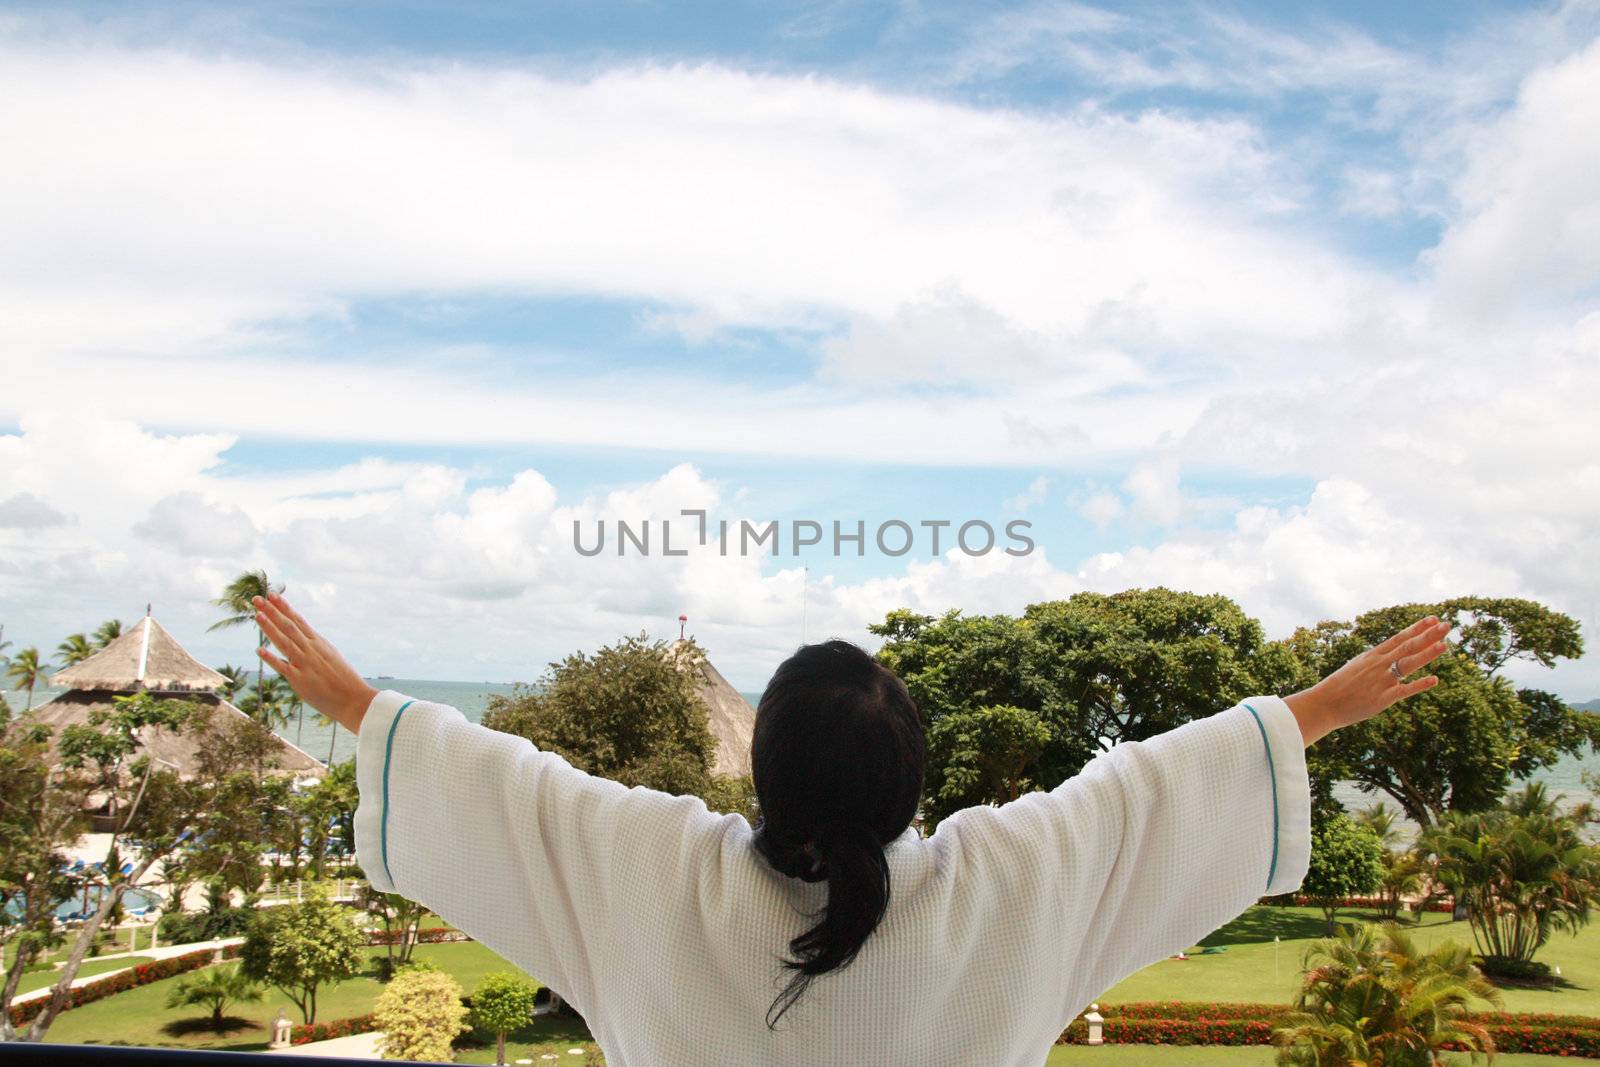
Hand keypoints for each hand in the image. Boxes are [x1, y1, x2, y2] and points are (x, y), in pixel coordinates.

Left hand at [253, 593, 378, 733]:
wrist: (354, 699)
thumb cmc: (344, 679)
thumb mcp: (331, 656)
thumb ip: (316, 647)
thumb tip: (305, 639)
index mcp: (318, 643)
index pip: (298, 621)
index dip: (284, 607)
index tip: (272, 595)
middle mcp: (311, 649)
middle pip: (288, 627)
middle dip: (272, 611)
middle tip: (257, 598)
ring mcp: (305, 663)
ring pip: (284, 642)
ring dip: (270, 628)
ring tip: (257, 615)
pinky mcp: (301, 680)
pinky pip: (283, 667)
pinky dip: (271, 658)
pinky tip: (259, 650)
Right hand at [1284, 615, 1452, 745]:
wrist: (1324, 704)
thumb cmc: (1339, 686)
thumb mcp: (1356, 666)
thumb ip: (1375, 661)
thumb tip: (1388, 656)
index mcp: (1372, 656)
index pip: (1399, 638)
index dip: (1417, 628)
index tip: (1433, 619)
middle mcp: (1379, 665)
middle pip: (1408, 647)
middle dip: (1429, 636)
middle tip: (1447, 625)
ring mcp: (1381, 680)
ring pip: (1408, 664)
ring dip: (1427, 654)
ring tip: (1444, 645)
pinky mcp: (1382, 698)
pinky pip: (1404, 690)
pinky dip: (1419, 685)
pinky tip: (1434, 679)